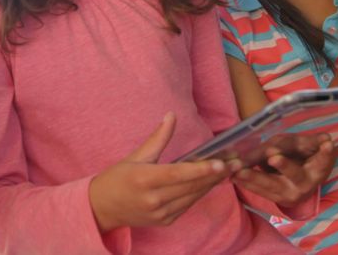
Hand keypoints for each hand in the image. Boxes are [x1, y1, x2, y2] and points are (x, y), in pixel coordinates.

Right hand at [89, 112, 228, 232]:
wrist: (102, 209)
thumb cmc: (117, 178)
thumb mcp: (135, 156)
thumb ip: (157, 138)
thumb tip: (171, 116)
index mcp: (144, 179)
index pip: (178, 174)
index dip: (200, 170)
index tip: (219, 163)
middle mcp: (154, 199)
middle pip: (190, 186)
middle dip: (215, 175)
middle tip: (235, 163)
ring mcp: (160, 213)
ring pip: (192, 197)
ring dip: (211, 184)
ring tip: (229, 171)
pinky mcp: (165, 221)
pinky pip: (187, 205)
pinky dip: (199, 193)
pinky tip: (211, 182)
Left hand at [231, 133, 335, 207]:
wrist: (301, 183)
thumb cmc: (304, 157)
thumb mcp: (309, 148)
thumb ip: (312, 142)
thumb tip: (326, 139)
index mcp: (318, 170)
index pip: (323, 160)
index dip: (325, 153)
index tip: (327, 143)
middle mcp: (305, 184)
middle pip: (295, 174)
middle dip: (284, 165)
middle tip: (273, 156)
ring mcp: (289, 194)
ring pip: (272, 184)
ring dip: (255, 177)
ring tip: (240, 168)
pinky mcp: (274, 198)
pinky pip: (260, 191)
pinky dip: (246, 182)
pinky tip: (233, 176)